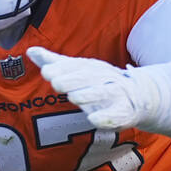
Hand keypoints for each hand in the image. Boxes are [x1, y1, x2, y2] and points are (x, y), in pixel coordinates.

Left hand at [26, 46, 158, 131]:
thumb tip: (30, 51)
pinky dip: (106, 117)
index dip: (61, 69)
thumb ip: (55, 63)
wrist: (140, 95)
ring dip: (89, 94)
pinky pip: (116, 114)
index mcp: (92, 68)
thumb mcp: (79, 70)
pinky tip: (94, 120)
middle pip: (88, 77)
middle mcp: (104, 78)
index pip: (76, 66)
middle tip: (55, 83)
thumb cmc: (101, 82)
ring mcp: (116, 94)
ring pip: (103, 92)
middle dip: (72, 79)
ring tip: (73, 97)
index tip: (46, 72)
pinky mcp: (125, 112)